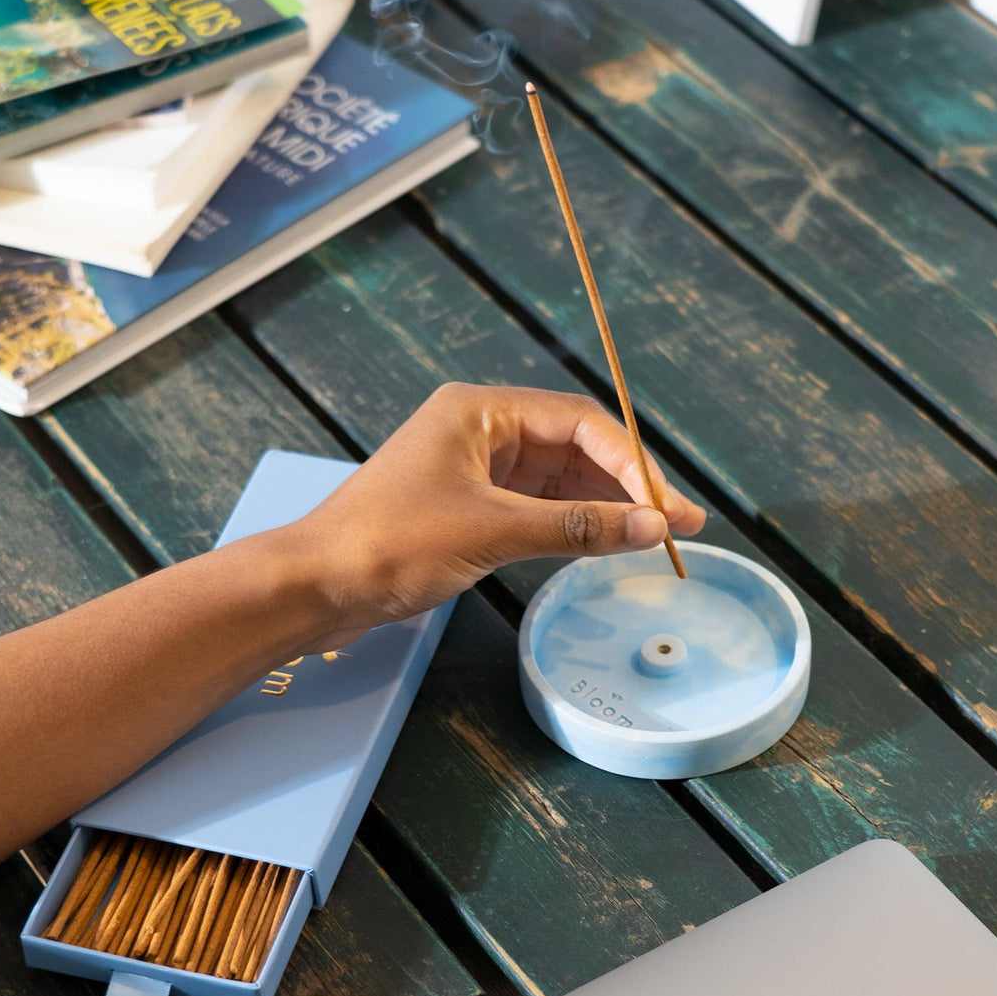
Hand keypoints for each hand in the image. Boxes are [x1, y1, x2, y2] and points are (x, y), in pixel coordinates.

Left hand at [290, 383, 705, 648]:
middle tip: (682, 523)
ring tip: (656, 535)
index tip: (672, 506)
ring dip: (603, 504)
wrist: (314, 585)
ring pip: (556, 477)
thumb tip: (655, 526)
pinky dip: (571, 522)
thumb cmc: (389, 544)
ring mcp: (472, 467)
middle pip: (573, 446)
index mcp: (479, 410)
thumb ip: (577, 526)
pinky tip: (606, 540)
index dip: (633, 462)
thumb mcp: (492, 532)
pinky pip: (534, 505)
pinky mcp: (466, 505)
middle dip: (627, 484)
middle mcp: (479, 428)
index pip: (578, 422)